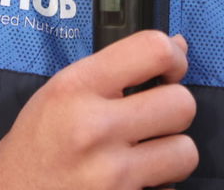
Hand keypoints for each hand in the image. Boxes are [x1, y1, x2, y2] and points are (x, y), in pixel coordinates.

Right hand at [0, 30, 197, 189]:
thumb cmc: (38, 142)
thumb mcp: (63, 90)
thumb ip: (117, 67)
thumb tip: (179, 47)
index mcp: (77, 87)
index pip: (153, 50)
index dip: (174, 57)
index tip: (172, 70)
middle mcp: (94, 129)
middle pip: (182, 104)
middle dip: (174, 110)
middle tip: (154, 119)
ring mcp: (109, 175)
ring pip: (185, 152)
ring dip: (171, 154)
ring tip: (144, 154)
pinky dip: (157, 186)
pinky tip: (131, 181)